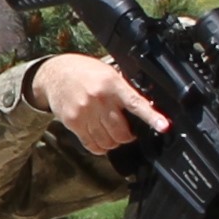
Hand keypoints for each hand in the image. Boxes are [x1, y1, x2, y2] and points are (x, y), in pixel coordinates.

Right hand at [28, 51, 166, 155]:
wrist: (54, 74)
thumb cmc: (84, 71)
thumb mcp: (107, 72)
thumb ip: (123, 89)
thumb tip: (143, 105)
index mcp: (112, 84)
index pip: (136, 103)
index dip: (151, 117)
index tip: (163, 126)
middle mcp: (99, 99)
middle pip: (121, 132)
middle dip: (128, 137)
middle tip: (128, 133)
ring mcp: (85, 112)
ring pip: (107, 141)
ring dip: (114, 142)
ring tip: (112, 135)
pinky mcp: (73, 122)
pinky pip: (91, 144)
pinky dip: (99, 147)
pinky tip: (100, 140)